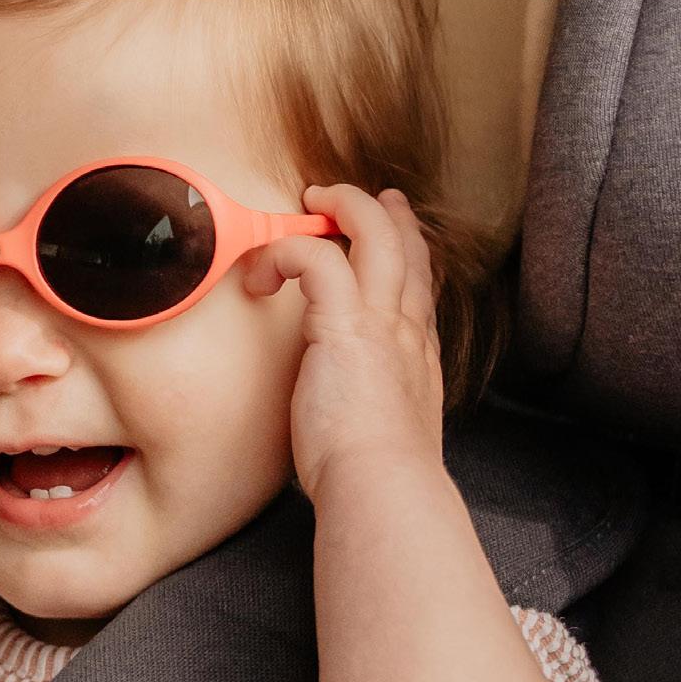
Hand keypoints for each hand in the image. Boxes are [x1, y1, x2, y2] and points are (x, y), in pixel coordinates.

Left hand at [245, 183, 443, 501]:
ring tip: (310, 200)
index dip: (406, 247)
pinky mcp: (343, 323)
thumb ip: (374, 405)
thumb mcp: (388, 431)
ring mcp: (380, 321)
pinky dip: (286, 253)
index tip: (391, 226)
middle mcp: (406, 328)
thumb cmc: (377, 477)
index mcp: (418, 354)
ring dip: (340, 205)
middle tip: (344, 194)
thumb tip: (346, 407)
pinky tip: (262, 276)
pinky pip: (316, 258)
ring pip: (372, 230)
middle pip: (405, 243)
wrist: (384, 486)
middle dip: (377, 210)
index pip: (419, 283)